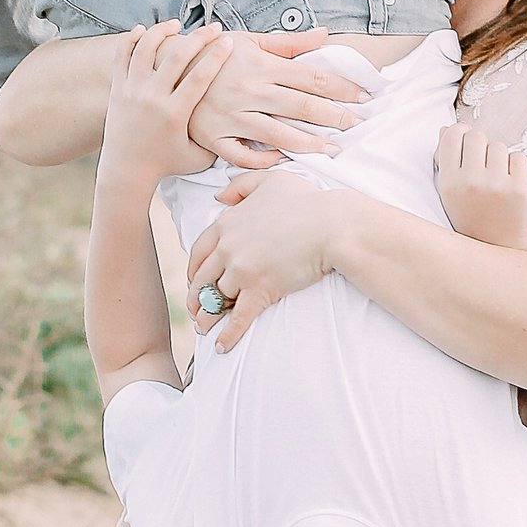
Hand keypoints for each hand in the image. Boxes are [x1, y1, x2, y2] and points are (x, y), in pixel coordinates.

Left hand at [102, 22, 227, 185]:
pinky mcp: (117, 88)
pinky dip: (133, 38)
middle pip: (177, 56)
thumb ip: (222, 141)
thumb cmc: (166, 164)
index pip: (199, 76)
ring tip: (177, 25)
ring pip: (146, 48)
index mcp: (174, 114)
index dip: (216, 56)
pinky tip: (145, 30)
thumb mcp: (199, 157)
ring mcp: (132, 91)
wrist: (125, 170)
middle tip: (214, 28)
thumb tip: (250, 124)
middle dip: (199, 37)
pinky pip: (122, 55)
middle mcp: (152, 98)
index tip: (229, 42)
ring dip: (162, 31)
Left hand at [183, 168, 340, 349]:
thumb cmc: (307, 201)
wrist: (332, 225)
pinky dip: (228, 335)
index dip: (194, 269)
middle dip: (197, 297)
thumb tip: (219, 196)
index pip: (199, 251)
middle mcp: (228, 248)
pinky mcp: (260, 290)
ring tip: (205, 329)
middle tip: (196, 309)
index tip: (195, 280)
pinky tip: (221, 346)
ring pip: (217, 300)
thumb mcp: (271, 179)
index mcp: (227, 224)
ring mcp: (242, 271)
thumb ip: (241, 185)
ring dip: (208, 317)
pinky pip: (238, 318)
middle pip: (202, 279)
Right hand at [184, 30, 371, 171]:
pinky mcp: (214, 137)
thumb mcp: (248, 40)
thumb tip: (324, 35)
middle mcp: (249, 91)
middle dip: (336, 117)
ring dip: (309, 143)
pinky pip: (243, 155)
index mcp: (261, 66)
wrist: (165, 68)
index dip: (342, 88)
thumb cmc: (212, 53)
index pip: (312, 77)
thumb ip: (288, 42)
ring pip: (278, 135)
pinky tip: (284, 161)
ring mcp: (231, 116)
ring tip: (332, 149)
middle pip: (303, 107)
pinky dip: (264, 160)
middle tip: (359, 124)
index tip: (364, 96)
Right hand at [435, 122, 526, 248]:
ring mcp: (497, 185)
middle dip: (480, 146)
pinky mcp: (520, 189)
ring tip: (496, 178)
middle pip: (477, 136)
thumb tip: (446, 129)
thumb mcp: (449, 193)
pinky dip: (515, 166)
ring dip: (498, 157)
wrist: (499, 247)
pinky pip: (518, 157)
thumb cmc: (471, 216)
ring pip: (499, 146)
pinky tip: (510, 182)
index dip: (460, 133)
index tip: (465, 142)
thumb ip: (445, 160)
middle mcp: (471, 182)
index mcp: (449, 182)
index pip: (453, 135)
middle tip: (482, 164)